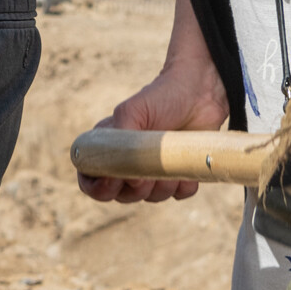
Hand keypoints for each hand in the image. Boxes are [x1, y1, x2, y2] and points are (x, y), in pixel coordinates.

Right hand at [77, 60, 231, 205]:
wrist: (200, 92)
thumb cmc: (161, 97)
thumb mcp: (131, 112)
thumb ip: (121, 141)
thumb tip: (129, 177)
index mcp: (109, 148)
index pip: (90, 180)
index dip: (97, 188)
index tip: (112, 180)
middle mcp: (129, 164)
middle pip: (122, 195)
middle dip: (135, 187)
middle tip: (146, 168)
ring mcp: (155, 171)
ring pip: (152, 197)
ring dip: (162, 183)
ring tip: (170, 156)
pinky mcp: (180, 175)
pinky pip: (179, 194)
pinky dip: (184, 183)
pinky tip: (185, 161)